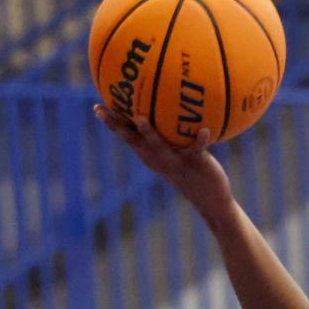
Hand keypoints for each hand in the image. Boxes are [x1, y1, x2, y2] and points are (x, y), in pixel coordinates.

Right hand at [94, 106, 234, 223]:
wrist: (211, 201)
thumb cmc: (194, 172)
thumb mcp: (177, 155)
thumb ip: (169, 136)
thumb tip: (167, 110)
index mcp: (152, 157)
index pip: (128, 138)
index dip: (112, 124)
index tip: (97, 107)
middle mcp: (160, 160)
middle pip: (135, 142)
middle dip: (118, 126)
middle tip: (103, 109)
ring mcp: (176, 163)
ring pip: (160, 148)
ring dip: (149, 134)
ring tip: (140, 118)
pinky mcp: (196, 164)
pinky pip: (197, 150)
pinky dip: (200, 140)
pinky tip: (205, 130)